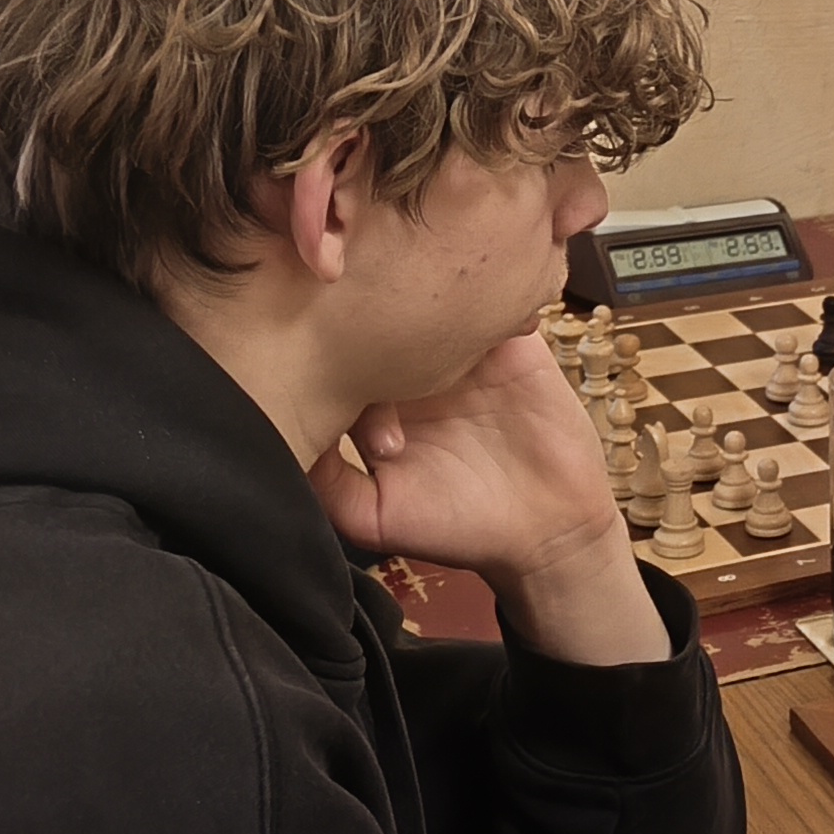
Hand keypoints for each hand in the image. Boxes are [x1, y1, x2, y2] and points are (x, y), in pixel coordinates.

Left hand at [309, 330, 670, 665]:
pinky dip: (487, 308)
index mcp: (375, 400)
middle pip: (376, 319)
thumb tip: (284, 431)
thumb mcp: (372, 517)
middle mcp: (413, 367)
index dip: (340, 373)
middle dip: (375, 333)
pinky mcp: (514, 343)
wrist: (549, 530)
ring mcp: (465, 350)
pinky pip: (495, 304)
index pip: (336, 358)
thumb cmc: (458, 526)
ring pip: (431, 303)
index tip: (376, 431)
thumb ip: (325, 480)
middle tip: (406, 388)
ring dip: (429, 314)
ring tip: (440, 353)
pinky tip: (485, 348)